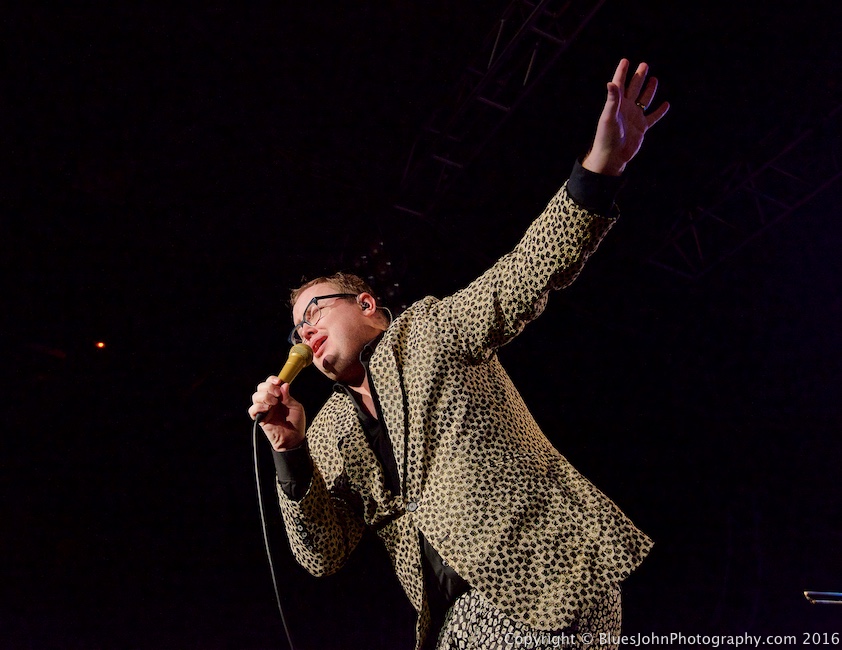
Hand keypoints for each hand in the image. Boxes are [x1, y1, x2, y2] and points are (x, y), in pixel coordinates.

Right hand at [249, 376, 306, 450]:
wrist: (294, 438)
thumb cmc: (296, 423)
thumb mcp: (296, 407)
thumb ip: (288, 397)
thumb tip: (284, 384)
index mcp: (278, 396)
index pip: (270, 383)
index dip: (272, 380)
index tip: (278, 382)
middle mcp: (269, 401)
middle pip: (260, 387)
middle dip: (268, 387)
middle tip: (277, 394)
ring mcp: (264, 410)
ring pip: (255, 396)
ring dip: (265, 396)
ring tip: (274, 403)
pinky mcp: (260, 419)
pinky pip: (252, 410)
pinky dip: (258, 407)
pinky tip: (268, 409)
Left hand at [582, 59, 669, 175]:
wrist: (612, 157)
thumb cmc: (607, 137)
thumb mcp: (608, 117)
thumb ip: (612, 100)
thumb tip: (611, 82)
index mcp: (616, 104)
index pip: (619, 84)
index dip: (622, 72)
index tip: (625, 60)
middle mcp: (626, 109)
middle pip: (634, 88)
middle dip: (638, 77)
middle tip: (644, 65)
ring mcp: (634, 118)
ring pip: (644, 100)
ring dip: (649, 90)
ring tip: (654, 79)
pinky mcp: (641, 128)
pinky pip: (652, 117)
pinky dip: (659, 111)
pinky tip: (666, 104)